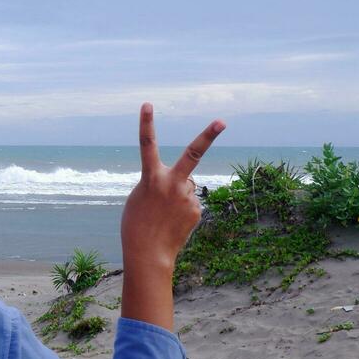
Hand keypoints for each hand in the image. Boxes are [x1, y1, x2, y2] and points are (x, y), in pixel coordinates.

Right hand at [119, 102, 224, 328]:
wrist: (148, 254)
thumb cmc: (136, 224)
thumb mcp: (140, 196)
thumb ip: (159, 182)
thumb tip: (185, 181)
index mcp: (151, 177)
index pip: (147, 144)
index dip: (147, 123)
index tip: (147, 104)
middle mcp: (172, 183)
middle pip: (192, 154)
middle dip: (208, 135)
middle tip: (222, 121)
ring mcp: (187, 197)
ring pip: (185, 185)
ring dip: (177, 194)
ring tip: (164, 214)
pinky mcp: (196, 210)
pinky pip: (189, 202)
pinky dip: (182, 209)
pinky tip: (173, 222)